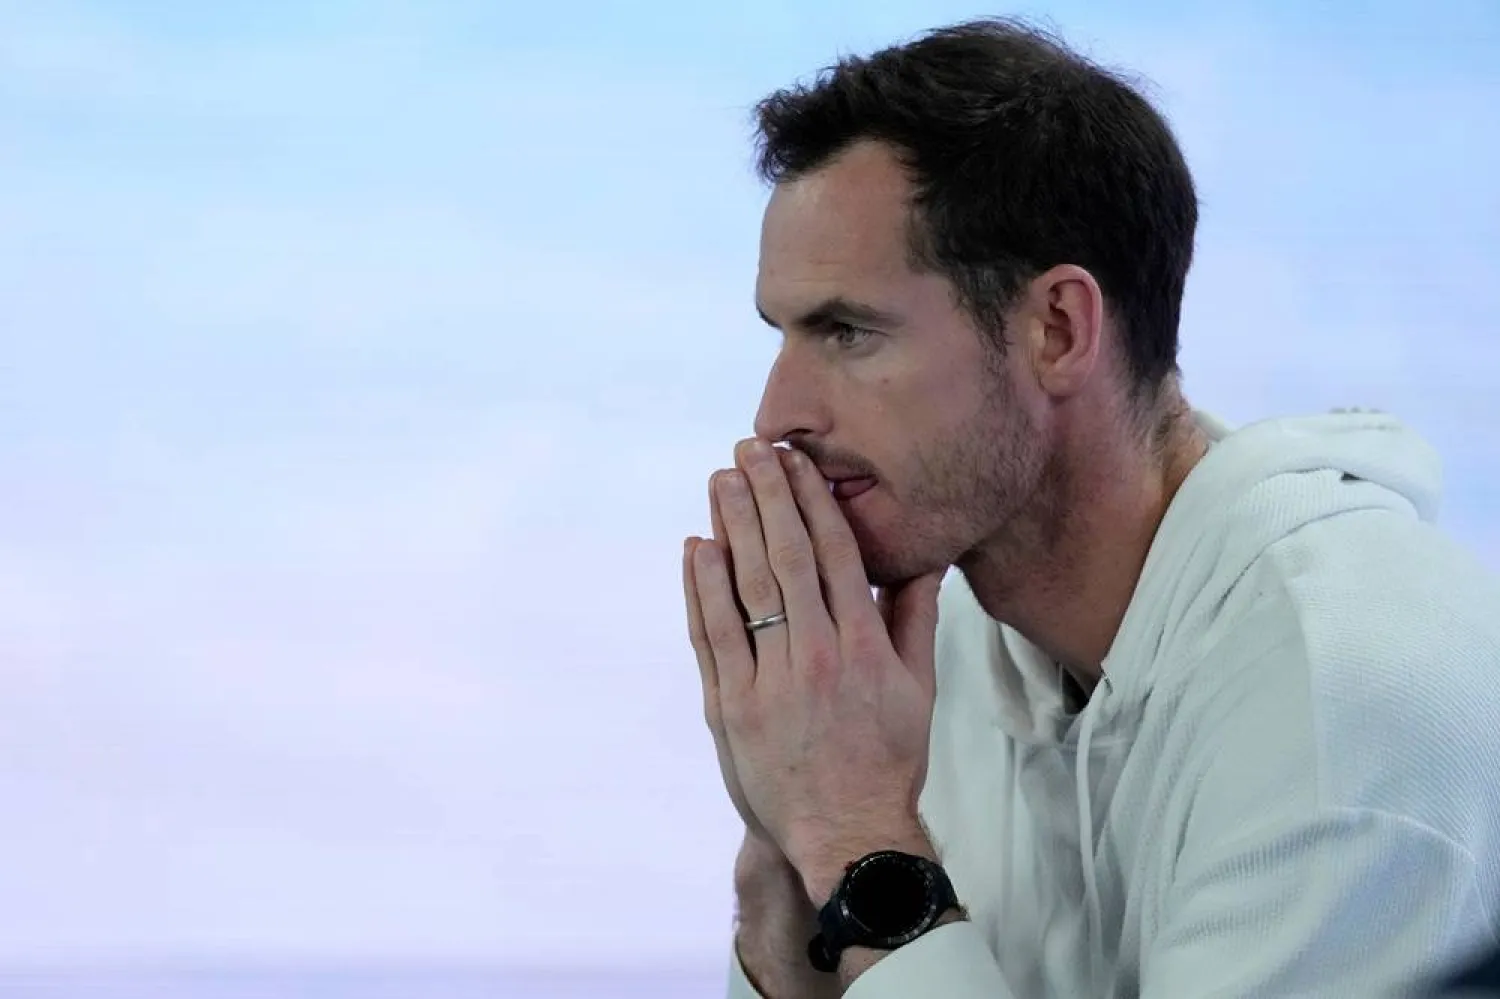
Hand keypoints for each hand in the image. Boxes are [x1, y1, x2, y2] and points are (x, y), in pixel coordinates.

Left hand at [687, 438, 944, 900]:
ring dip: (731, 527)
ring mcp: (768, 682)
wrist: (846, 834)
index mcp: (862, 646)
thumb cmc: (888, 758)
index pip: (833, 554)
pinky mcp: (730, 708)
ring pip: (744, 588)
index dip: (812, 500)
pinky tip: (697, 548)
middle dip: (766, 496)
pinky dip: (701, 589)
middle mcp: (814, 656)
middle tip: (748, 449)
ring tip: (720, 481)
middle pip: (784, 557)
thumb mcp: (918, 688)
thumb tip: (922, 558)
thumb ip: (915, 618)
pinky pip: (711, 636)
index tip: (797, 460)